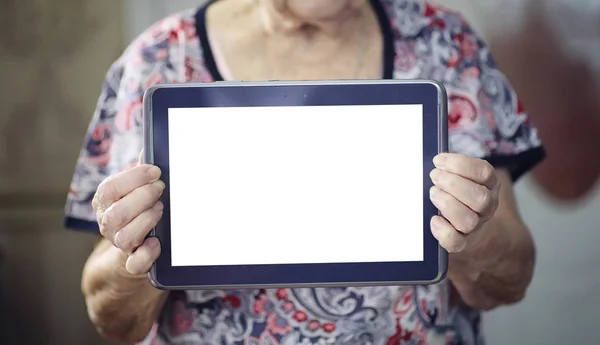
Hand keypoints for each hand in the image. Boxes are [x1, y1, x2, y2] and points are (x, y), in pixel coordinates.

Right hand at [92, 152, 164, 274]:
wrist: (136, 247)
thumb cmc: (138, 208)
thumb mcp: (136, 188)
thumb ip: (141, 172)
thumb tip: (149, 149)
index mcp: (105, 203)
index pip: (109, 189)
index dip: (134, 178)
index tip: (155, 171)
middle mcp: (108, 224)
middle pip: (116, 214)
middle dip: (142, 198)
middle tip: (160, 189)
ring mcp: (120, 245)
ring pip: (125, 237)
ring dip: (145, 221)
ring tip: (160, 209)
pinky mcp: (133, 263)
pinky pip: (135, 264)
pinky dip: (147, 253)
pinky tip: (157, 241)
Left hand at [429, 153, 499, 252]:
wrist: (462, 221)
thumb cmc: (454, 188)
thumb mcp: (458, 172)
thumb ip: (448, 164)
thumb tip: (430, 157)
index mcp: (488, 184)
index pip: (484, 173)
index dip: (460, 165)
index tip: (438, 160)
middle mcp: (486, 205)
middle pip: (480, 199)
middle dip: (453, 184)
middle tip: (434, 176)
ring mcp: (475, 224)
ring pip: (469, 221)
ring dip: (448, 204)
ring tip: (433, 193)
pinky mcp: (461, 241)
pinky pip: (456, 243)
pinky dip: (443, 231)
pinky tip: (433, 220)